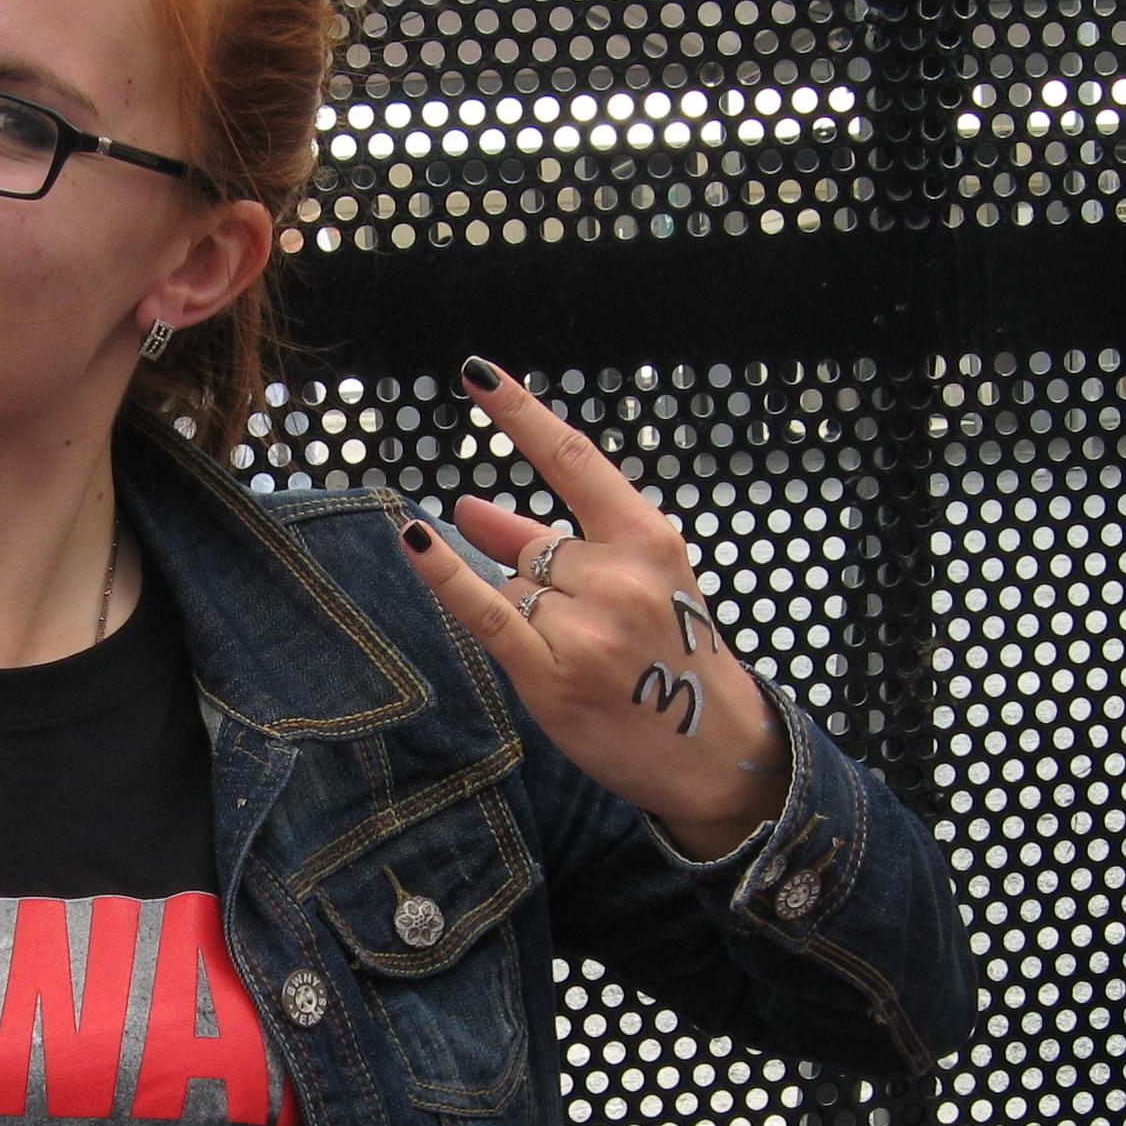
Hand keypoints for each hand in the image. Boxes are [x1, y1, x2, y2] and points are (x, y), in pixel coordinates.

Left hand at [399, 357, 788, 860]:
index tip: (476, 375)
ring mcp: (588, 626)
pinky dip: (445, 576)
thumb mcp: (635, 582)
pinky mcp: (552, 673)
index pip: (572, 458)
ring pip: (514, 586)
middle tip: (591, 625)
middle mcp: (620, 575)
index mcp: (649, 538)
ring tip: (587, 657)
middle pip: (533, 545)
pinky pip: (484, 611)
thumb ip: (550, 540)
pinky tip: (414, 538)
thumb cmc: (669, 659)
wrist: (711, 750)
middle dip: (538, 575)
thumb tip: (466, 505)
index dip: (520, 414)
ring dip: (529, 615)